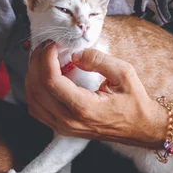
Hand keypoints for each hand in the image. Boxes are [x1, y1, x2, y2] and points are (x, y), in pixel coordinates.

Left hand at [25, 43, 165, 146]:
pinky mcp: (62, 128)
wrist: (140, 128)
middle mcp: (69, 120)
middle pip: (36, 88)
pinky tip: (47, 77)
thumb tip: (74, 53)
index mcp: (84, 107)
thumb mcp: (124, 73)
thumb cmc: (134, 102)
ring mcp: (63, 127)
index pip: (50, 80)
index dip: (46, 57)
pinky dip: (35, 90)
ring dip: (33, 75)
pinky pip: (37, 109)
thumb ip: (98, 60)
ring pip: (32, 99)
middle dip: (37, 62)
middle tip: (48, 47)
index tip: (54, 43)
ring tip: (45, 59)